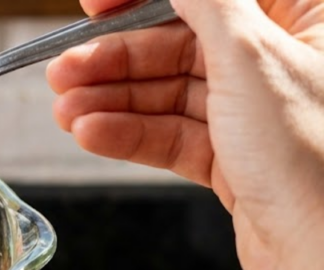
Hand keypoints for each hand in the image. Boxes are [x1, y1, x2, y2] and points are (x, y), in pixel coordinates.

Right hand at [47, 0, 323, 269]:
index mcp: (308, 18)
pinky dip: (129, 135)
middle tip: (63, 70)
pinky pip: (172, 136)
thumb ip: (206, 2)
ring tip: (65, 111)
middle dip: (116, 59)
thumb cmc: (317, 159)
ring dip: (111, 102)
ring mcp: (258, 113)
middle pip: (182, 43)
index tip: (95, 4)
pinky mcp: (237, 159)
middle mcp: (283, 62)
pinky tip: (91, 134)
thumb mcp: (252, 55)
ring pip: (170, 94)